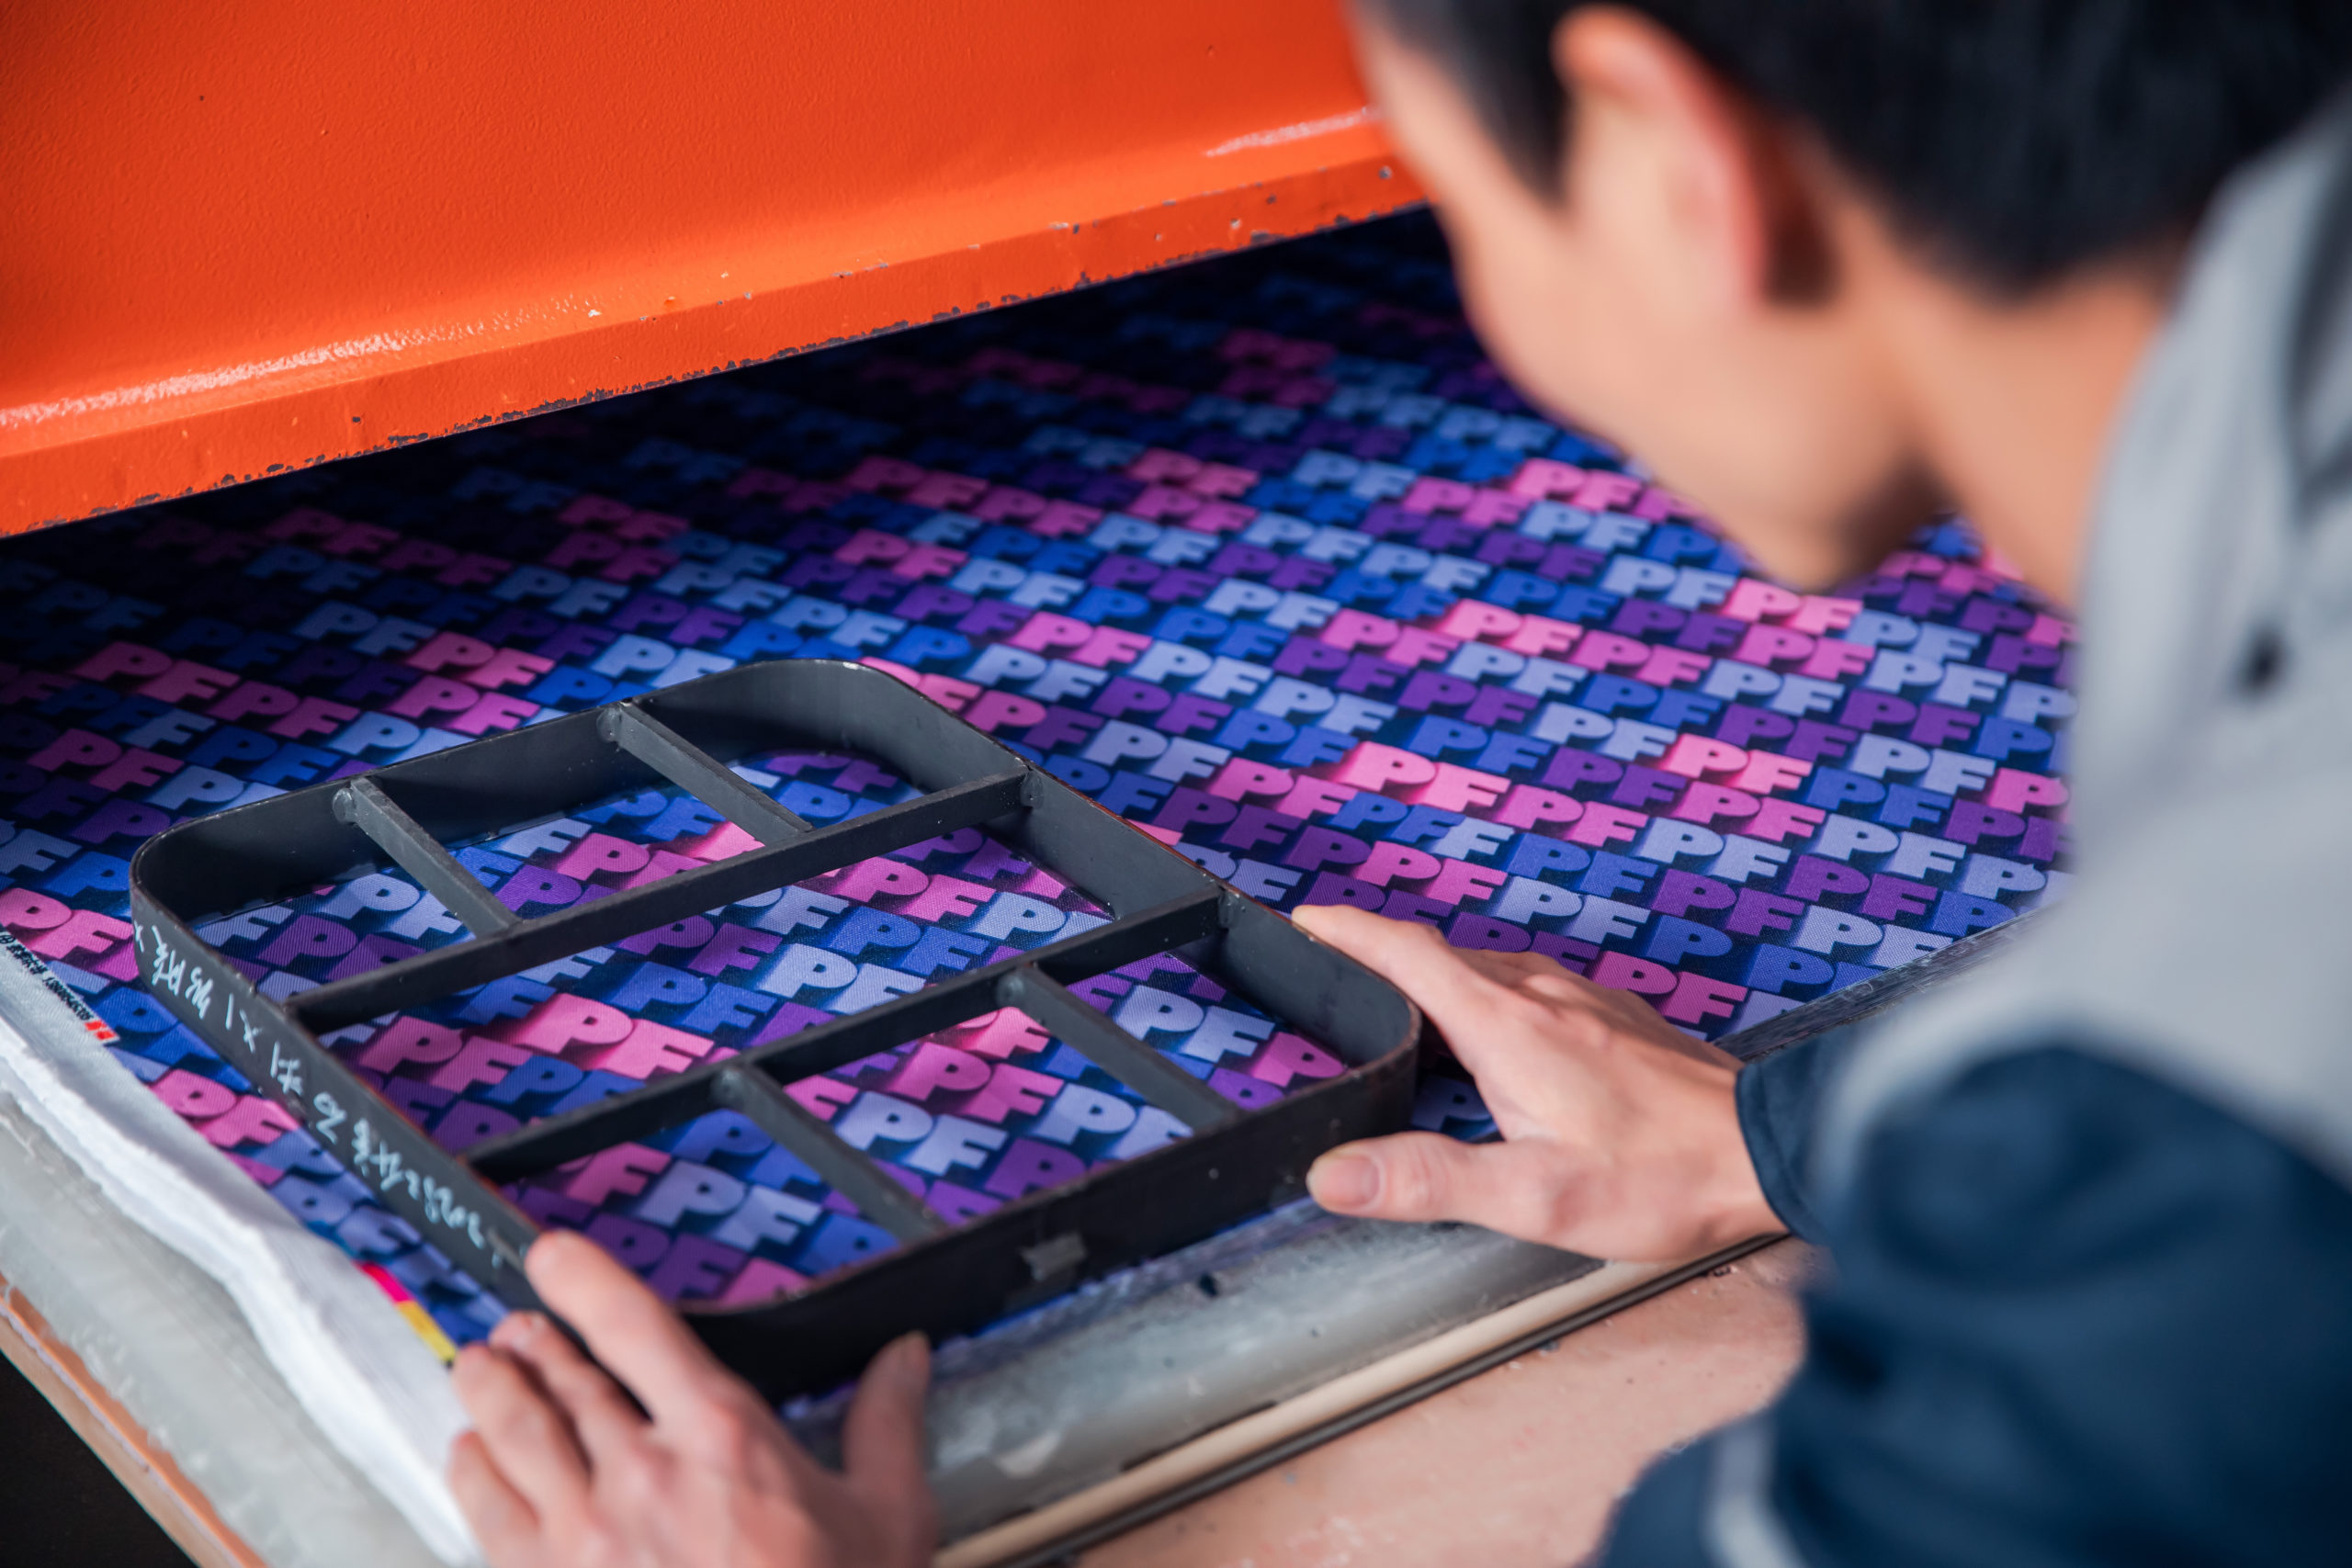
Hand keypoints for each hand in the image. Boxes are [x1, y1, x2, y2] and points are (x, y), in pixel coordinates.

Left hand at [448, 1229, 934, 1567]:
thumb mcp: (887, 1516)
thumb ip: (886, 1425)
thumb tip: (904, 1359)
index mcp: (722, 1437)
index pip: (632, 1324)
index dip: (581, 1277)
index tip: (554, 1257)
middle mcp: (642, 1474)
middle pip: (562, 1376)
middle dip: (534, 1343)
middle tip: (521, 1327)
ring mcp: (584, 1535)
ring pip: (512, 1432)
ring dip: (489, 1389)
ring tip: (478, 1367)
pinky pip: (487, 1510)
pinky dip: (471, 1468)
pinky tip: (468, 1454)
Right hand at [1294, 904, 1780, 1261]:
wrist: (1768, 1152)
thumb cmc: (1665, 1176)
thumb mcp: (1534, 1196)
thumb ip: (1428, 1180)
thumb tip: (1336, 1172)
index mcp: (1507, 1025)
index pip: (1404, 952)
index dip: (1345, 931)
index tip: (1301, 921)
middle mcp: (1541, 995)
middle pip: (1438, 955)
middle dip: (1376, 956)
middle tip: (1329, 971)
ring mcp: (1581, 999)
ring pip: (1485, 968)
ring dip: (1432, 977)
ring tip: (1395, 1005)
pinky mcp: (1611, 1015)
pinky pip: (1526, 986)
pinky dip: (1483, 997)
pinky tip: (1488, 1040)